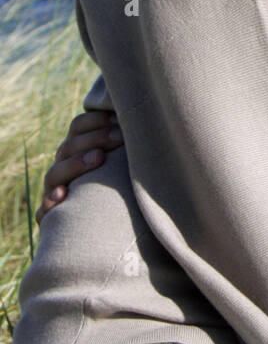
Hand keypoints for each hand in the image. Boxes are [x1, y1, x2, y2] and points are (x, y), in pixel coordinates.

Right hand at [35, 110, 124, 224]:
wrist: (106, 226)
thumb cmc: (121, 185)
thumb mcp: (121, 163)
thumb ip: (125, 142)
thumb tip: (148, 119)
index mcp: (76, 149)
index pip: (78, 126)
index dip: (96, 119)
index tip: (120, 118)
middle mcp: (62, 167)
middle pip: (69, 146)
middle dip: (96, 138)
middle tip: (120, 137)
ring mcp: (54, 190)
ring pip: (54, 173)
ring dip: (76, 163)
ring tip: (99, 157)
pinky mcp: (51, 217)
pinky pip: (43, 209)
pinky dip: (50, 201)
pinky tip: (62, 195)